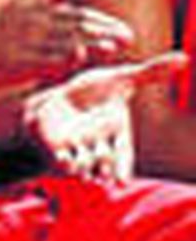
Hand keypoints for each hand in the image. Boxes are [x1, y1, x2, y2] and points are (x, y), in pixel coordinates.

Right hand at [0, 0, 133, 86]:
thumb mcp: (24, 0)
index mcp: (34, 7)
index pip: (72, 6)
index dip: (97, 13)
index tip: (118, 18)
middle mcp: (34, 20)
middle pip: (75, 22)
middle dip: (104, 29)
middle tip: (128, 35)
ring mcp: (28, 39)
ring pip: (65, 38)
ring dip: (93, 42)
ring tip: (115, 46)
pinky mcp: (20, 57)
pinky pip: (46, 56)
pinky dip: (64, 56)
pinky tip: (80, 57)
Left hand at [22, 52, 187, 182]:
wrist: (65, 98)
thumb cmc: (97, 90)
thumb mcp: (123, 78)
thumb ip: (153, 72)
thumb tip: (184, 57)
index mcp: (117, 135)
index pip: (124, 157)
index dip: (123, 170)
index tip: (122, 182)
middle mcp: (99, 147)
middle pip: (103, 165)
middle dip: (104, 169)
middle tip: (103, 172)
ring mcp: (78, 150)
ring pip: (83, 167)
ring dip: (83, 169)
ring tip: (83, 166)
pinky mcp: (56, 148)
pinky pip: (61, 162)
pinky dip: (63, 163)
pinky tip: (62, 159)